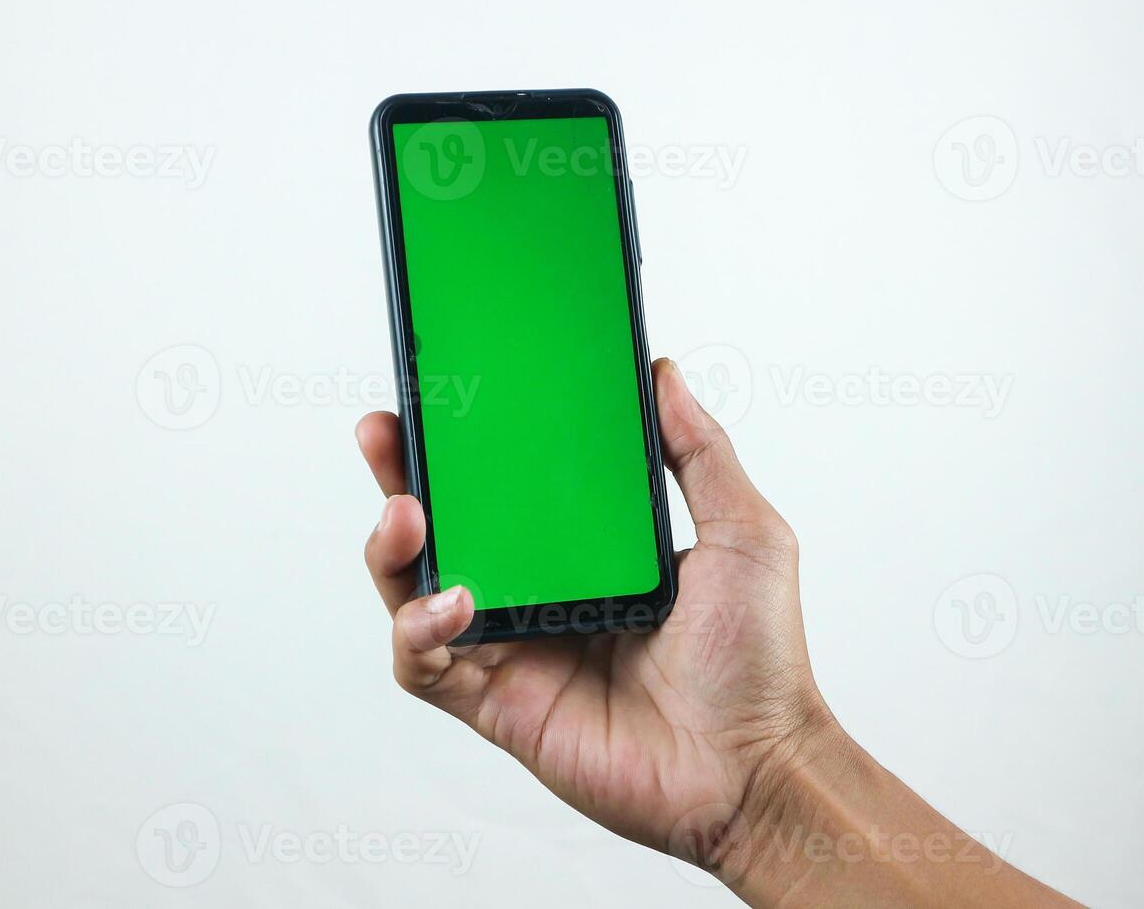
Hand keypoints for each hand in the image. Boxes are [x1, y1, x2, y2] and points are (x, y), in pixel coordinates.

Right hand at [354, 357, 833, 869]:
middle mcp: (540, 595)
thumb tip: (661, 373)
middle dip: (401, 478)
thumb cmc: (759, 661)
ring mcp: (513, 651)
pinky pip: (425, 666)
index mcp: (586, 551)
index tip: (445, 392)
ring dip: (394, 551)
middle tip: (384, 432)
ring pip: (415, 593)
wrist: (755, 768)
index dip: (468, 445)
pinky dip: (419, 630)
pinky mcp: (498, 706)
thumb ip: (700, 452)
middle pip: (446, 530)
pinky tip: (455, 603)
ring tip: (408, 514)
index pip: (508, 486)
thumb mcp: (742, 532)